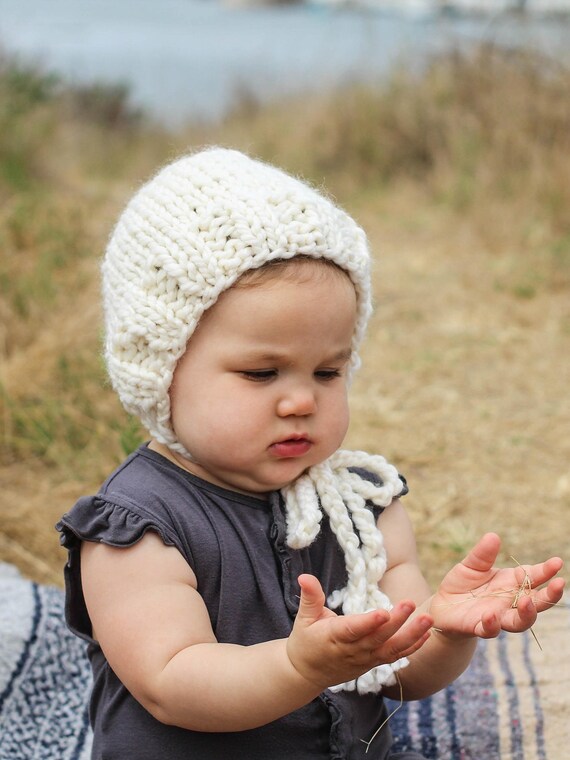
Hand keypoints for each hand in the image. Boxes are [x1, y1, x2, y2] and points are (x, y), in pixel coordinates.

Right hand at [286, 574, 432, 689]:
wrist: (307, 674)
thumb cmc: (305, 641)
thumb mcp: (303, 618)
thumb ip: (310, 597)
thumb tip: (304, 576)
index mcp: (333, 637)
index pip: (353, 630)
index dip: (369, 623)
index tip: (384, 612)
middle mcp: (353, 650)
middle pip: (378, 638)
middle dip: (396, 622)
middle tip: (410, 603)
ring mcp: (365, 659)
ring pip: (391, 649)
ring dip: (411, 635)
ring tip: (427, 619)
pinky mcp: (374, 663)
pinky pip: (396, 656)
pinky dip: (412, 647)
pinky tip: (427, 634)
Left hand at [430, 533, 563, 639]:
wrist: (444, 606)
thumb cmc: (464, 583)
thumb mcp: (472, 564)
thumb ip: (483, 554)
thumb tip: (493, 536)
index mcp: (512, 582)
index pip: (534, 577)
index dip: (546, 570)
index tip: (557, 562)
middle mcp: (510, 602)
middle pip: (536, 602)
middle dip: (549, 595)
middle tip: (559, 584)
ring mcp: (497, 616)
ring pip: (519, 622)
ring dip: (526, 613)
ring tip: (526, 601)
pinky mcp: (479, 628)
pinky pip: (489, 630)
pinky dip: (492, 624)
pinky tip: (490, 615)